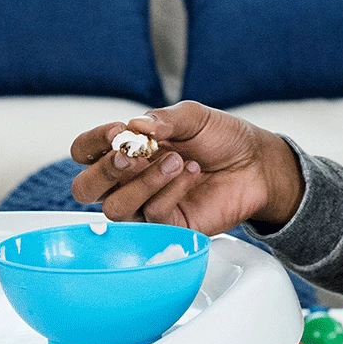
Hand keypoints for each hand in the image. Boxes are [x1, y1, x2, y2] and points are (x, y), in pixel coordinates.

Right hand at [68, 101, 302, 234]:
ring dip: (143, 182)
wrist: (256, 162)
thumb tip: (136, 126)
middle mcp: (128, 180)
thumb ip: (162, 119)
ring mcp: (145, 205)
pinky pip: (153, 215)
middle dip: (104, 171)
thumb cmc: (221, 138)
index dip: (92, 143)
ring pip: (115, 208)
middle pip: (86, 189)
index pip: (85, 152)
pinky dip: (171, 191)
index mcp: (125, 149)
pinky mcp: (168, 227)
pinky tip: (191, 173)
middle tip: (129, 155)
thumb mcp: (192, 117)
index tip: (117, 131)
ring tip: (175, 160)